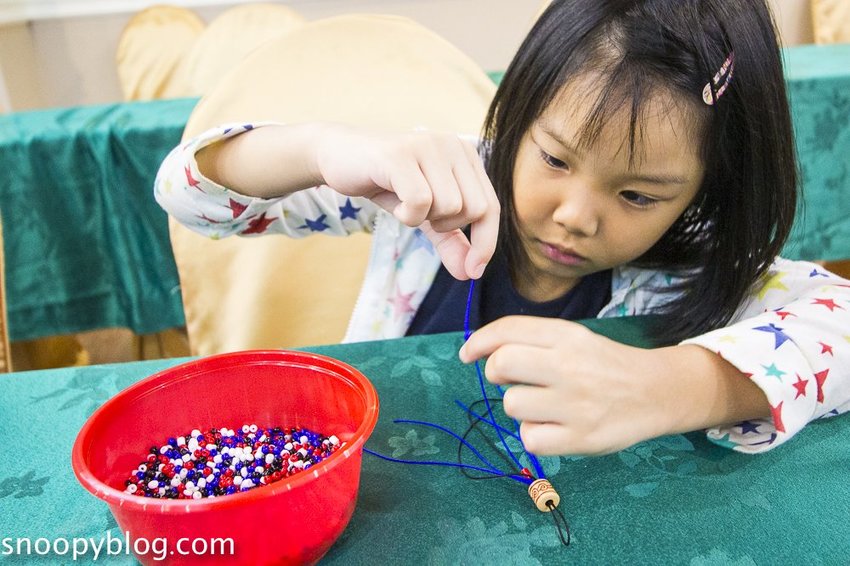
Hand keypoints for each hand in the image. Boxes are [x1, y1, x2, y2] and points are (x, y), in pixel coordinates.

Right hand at [316, 125, 499, 279]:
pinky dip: (407, 215)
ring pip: (449, 206)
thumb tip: (471, 273)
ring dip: (423, 219)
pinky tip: (394, 203)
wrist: (339, 159)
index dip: (485, 242)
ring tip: (404, 203)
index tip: (472, 270)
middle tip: (420, 214)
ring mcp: (427, 146)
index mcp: (466, 155)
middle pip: (475, 209)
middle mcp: (452, 145)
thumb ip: (451, 241)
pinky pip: (421, 202)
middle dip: (447, 226)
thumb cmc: (387, 183)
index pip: (491, 206)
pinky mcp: (400, 155)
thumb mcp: (425, 215)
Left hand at [459, 316, 675, 455]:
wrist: (656, 392)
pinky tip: (554, 427)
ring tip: (544, 405)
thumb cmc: (603, 365)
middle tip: (512, 380)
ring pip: (511, 405)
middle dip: (496, 373)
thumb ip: (532, 340)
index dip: (478, 341)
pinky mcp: (581, 438)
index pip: (508, 330)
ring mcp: (576, 404)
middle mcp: (570, 366)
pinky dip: (535, 435)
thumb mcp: (574, 339)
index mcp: (567, 336)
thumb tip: (481, 352)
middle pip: (501, 365)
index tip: (468, 354)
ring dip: (519, 407)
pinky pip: (530, 439)